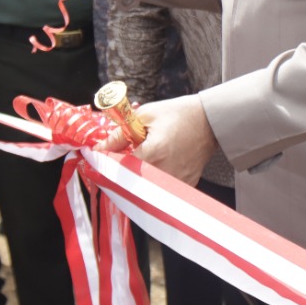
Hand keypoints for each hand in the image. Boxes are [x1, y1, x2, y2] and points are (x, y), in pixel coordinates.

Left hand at [95, 95, 218, 184]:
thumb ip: (119, 135)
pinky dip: (153, 182)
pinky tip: (154, 167)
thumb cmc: (177, 114)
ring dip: (136, 179)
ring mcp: (176, 182)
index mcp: (154, 153)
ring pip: (146, 189)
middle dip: (119, 173)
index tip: (97, 162)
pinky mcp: (184, 186)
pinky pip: (161, 190)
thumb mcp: (144, 116)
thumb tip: (98, 149)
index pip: (119, 169)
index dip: (106, 166)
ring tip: (139, 162)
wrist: (209, 122)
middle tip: (116, 161)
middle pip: (131, 182)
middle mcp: (165, 172)